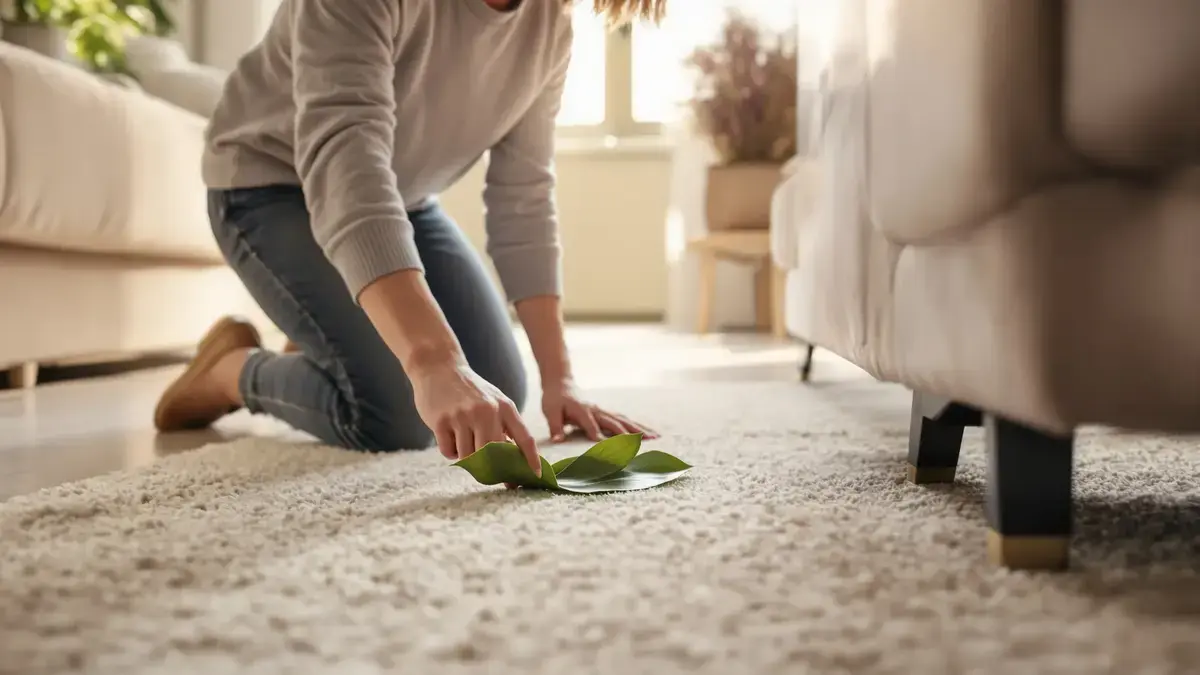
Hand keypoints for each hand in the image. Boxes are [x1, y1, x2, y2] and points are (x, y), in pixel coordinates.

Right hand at [411, 361, 539, 474]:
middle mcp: (486, 411)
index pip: (524, 438)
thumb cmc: (470, 391)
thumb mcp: (494, 402)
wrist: (438, 368)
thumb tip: (515, 461)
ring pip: (469, 457)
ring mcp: (463, 416)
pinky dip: (450, 451)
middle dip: (491, 468)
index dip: (531, 460)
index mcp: (504, 407)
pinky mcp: (441, 421)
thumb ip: (505, 427)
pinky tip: (449, 436)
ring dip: (466, 456)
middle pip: (493, 456)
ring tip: (462, 439)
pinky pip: (449, 452)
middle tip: (487, 472)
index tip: (535, 476)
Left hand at [542, 378, 658, 442]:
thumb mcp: (549, 412)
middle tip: (645, 442)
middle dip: (629, 433)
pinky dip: (637, 426)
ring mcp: (603, 410)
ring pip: (624, 420)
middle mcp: (596, 410)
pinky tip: (649, 433)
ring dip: (640, 428)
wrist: (561, 384)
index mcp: (581, 410)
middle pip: (614, 422)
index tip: (607, 447)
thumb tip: (557, 440)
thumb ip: (555, 426)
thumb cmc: (554, 400)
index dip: (597, 434)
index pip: (590, 424)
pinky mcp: (606, 412)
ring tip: (656, 437)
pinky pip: (624, 419)